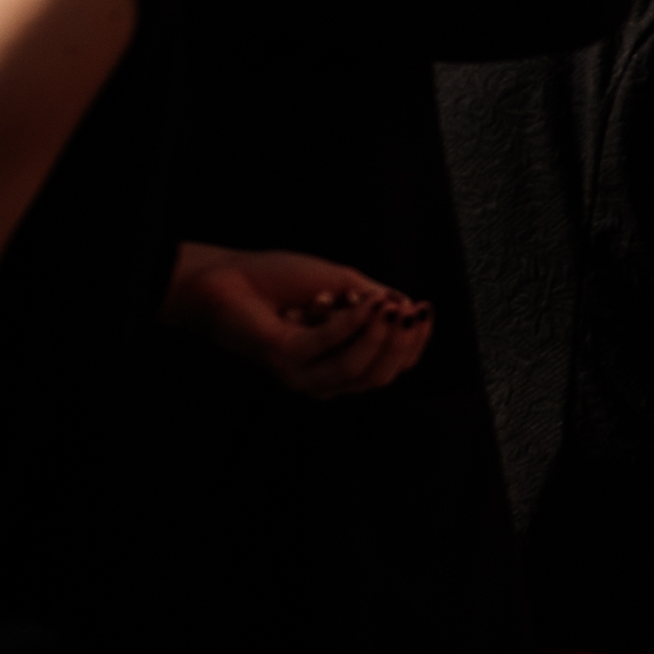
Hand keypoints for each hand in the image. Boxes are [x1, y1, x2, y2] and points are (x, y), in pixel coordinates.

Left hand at [166, 244, 431, 397]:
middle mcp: (321, 378)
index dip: (414, 343)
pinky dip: (350, 322)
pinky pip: (328, 346)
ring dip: (380, 335)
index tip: (425, 308)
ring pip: (357, 371)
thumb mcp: (346, 285)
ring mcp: (301, 374)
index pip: (390, 369)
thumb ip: (378, 302)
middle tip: (412, 310)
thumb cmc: (282, 280)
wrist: (227, 275)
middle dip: (402, 343)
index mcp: (339, 365)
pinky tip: (361, 300)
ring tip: (390, 305)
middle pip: (379, 376)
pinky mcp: (283, 360)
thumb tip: (410, 311)